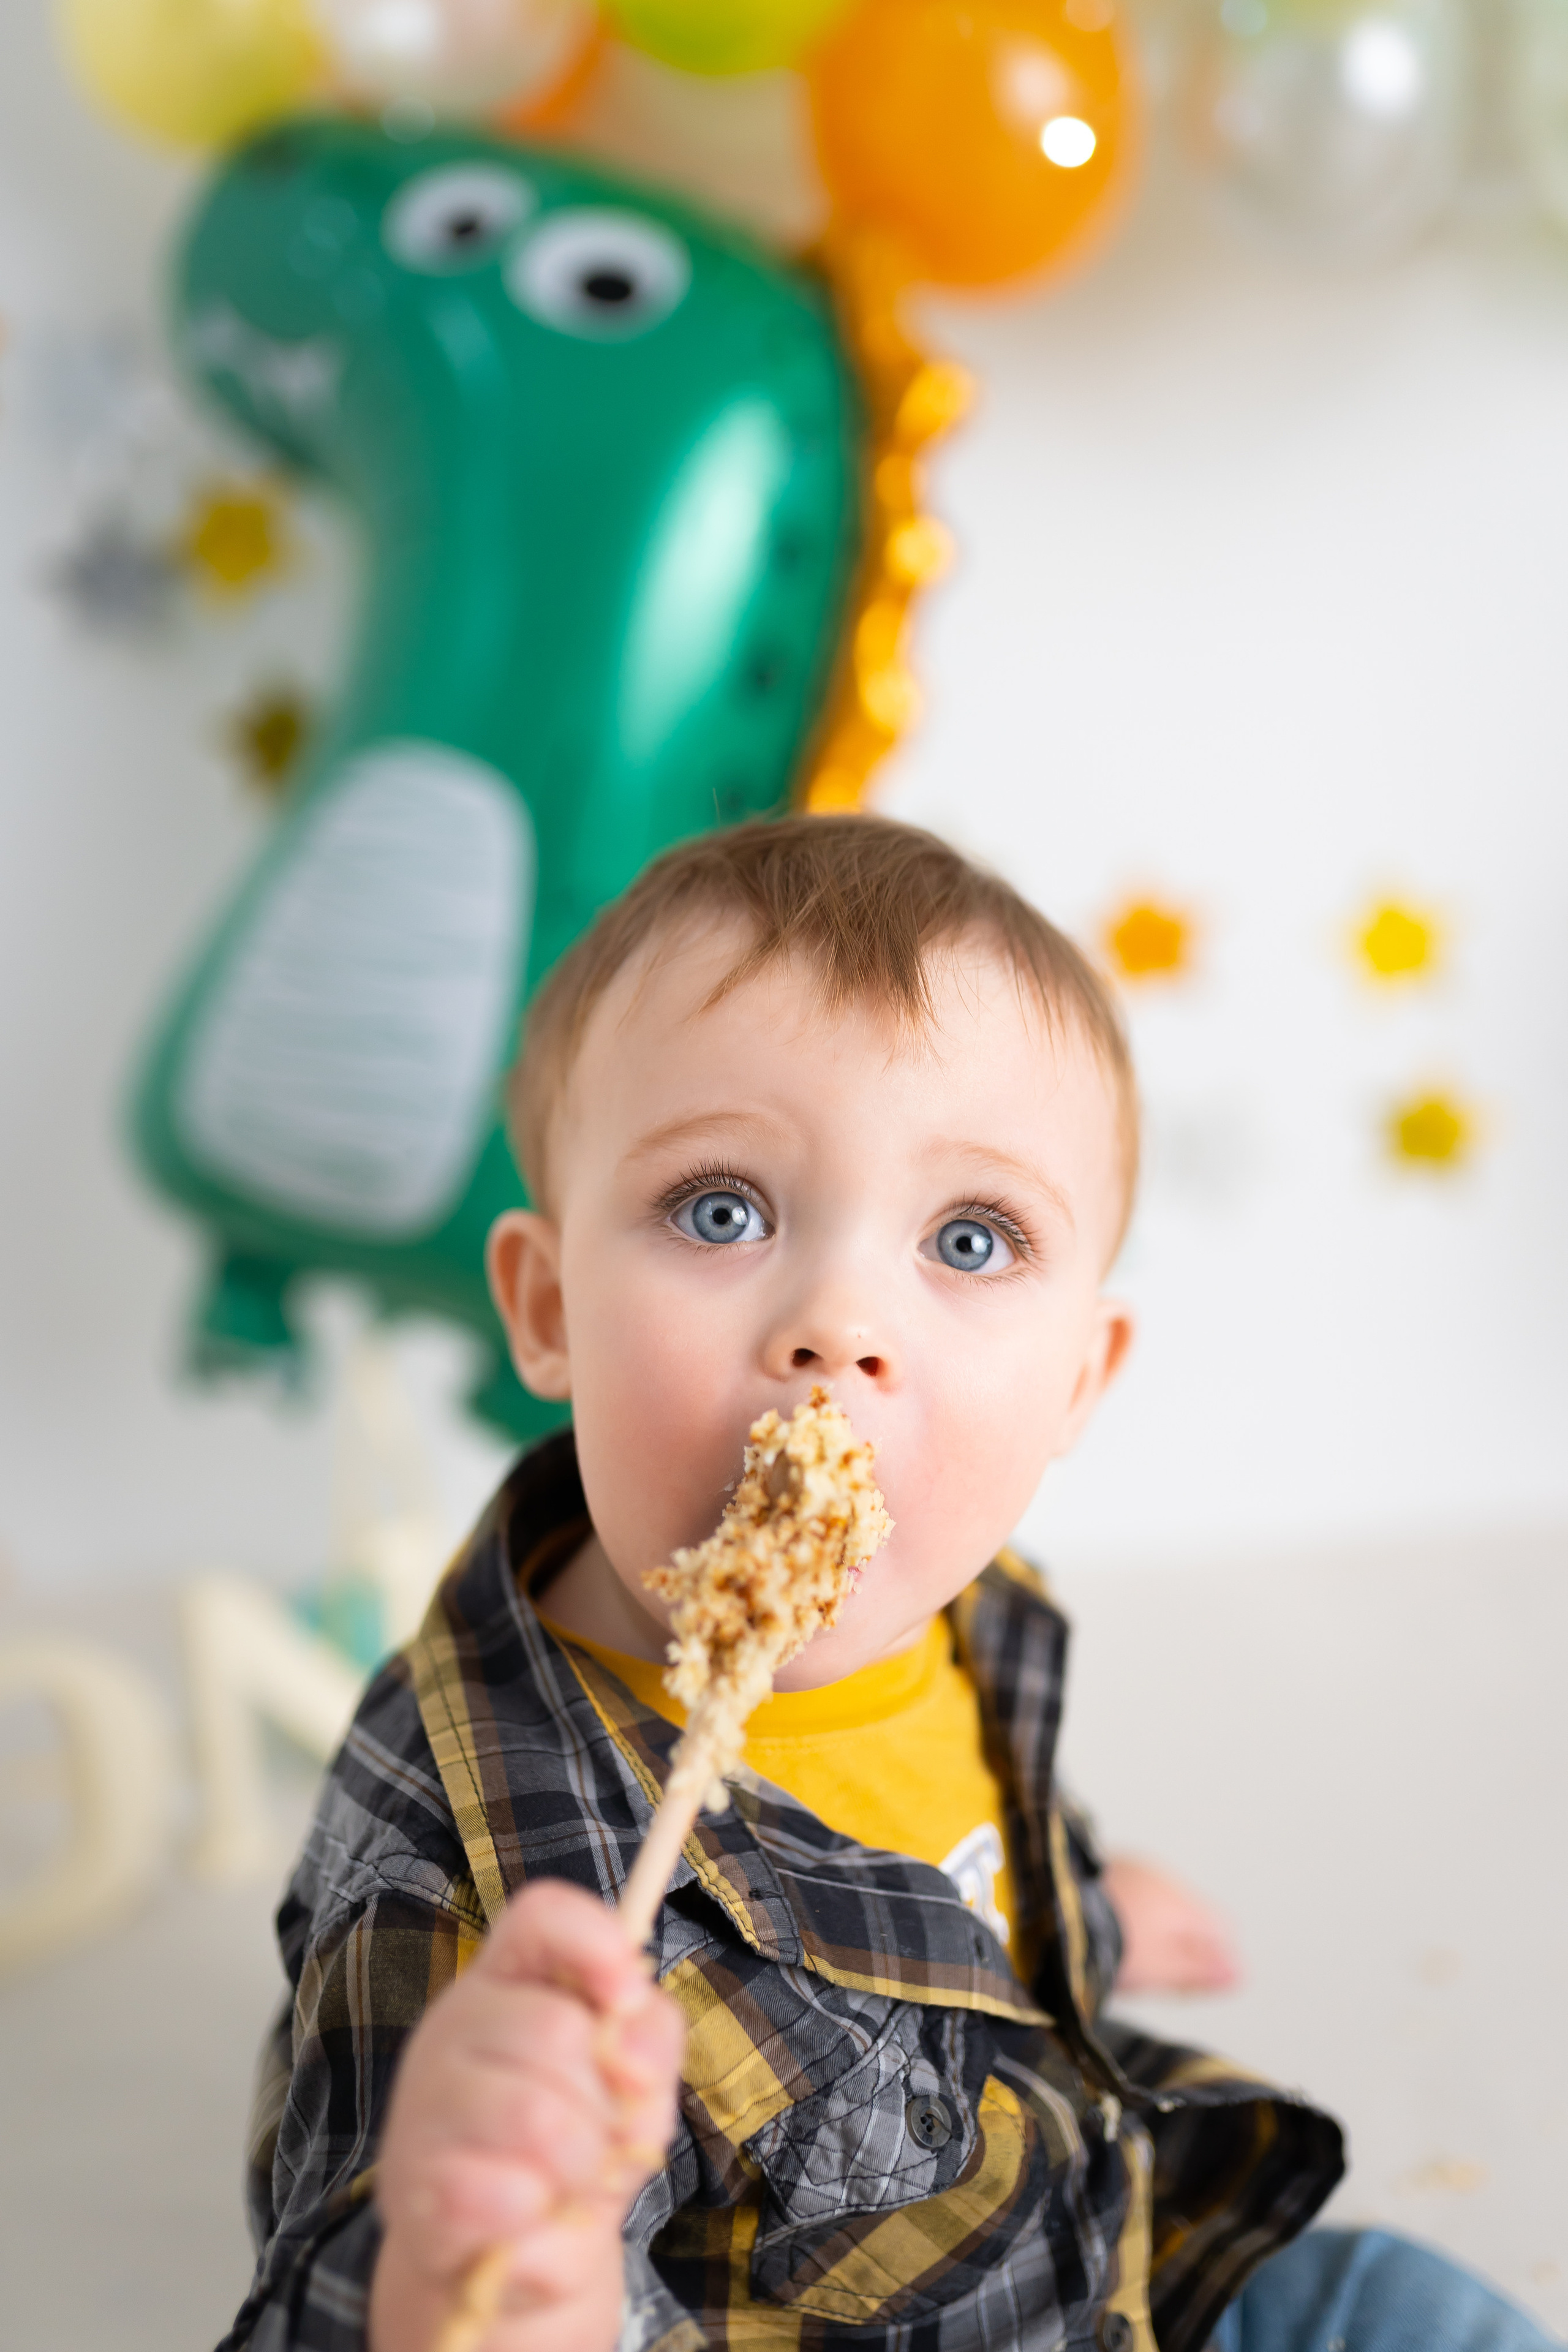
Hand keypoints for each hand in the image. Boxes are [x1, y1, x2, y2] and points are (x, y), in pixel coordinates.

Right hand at [370, 1878, 686, 2351]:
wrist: (515, 2256)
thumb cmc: (579, 2143)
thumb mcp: (635, 2081)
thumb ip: (650, 2037)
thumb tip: (630, 2050)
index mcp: (511, 1978)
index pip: (542, 1914)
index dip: (594, 1939)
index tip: (627, 1992)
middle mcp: (455, 2024)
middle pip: (555, 2028)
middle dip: (605, 2101)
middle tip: (601, 2135)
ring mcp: (423, 2102)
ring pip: (534, 2116)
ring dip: (580, 2165)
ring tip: (568, 2179)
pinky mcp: (411, 2184)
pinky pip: (503, 2193)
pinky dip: (538, 2215)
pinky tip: (526, 2213)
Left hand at [1102, 1856, 1241, 1994]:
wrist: (1048, 1908)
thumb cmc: (1108, 1942)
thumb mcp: (1160, 1969)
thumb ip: (1201, 1969)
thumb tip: (1242, 1972)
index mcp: (1180, 1899)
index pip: (1222, 1927)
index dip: (1217, 1958)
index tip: (1196, 1980)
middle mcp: (1158, 1875)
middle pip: (1188, 1913)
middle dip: (1181, 1943)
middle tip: (1156, 1973)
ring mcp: (1127, 1865)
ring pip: (1157, 1901)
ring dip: (1152, 1926)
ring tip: (1126, 1956)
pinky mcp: (1098, 1867)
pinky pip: (1128, 1891)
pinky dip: (1125, 1912)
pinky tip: (1105, 1932)